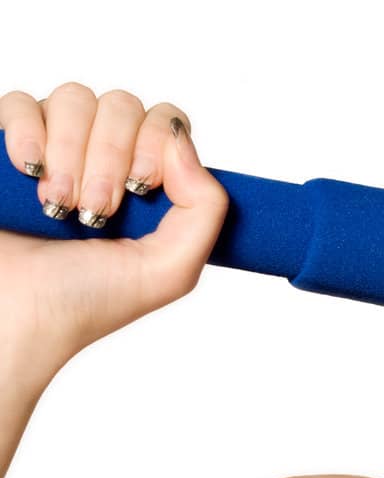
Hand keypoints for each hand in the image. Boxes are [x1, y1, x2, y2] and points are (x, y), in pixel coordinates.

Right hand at [0, 82, 227, 391]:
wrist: (16, 314)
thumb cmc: (87, 301)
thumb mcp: (171, 270)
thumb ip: (204, 209)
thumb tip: (181, 140)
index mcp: (147, 184)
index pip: (166, 122)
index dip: (156, 142)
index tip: (141, 188)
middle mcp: (103, 159)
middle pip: (122, 104)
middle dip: (110, 156)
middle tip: (96, 211)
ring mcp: (55, 148)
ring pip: (74, 99)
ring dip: (70, 153)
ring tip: (60, 206)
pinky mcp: (9, 146)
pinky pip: (22, 103)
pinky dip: (27, 133)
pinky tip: (29, 173)